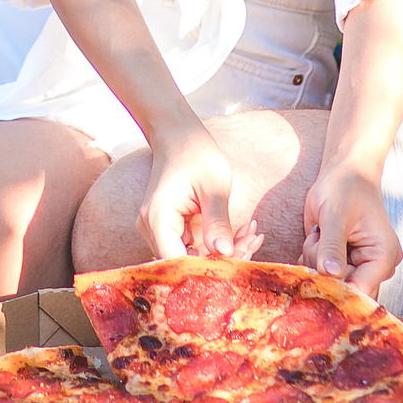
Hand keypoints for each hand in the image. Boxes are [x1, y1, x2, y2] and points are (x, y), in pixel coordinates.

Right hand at [140, 122, 260, 261]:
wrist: (178, 135)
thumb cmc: (196, 154)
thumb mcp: (214, 187)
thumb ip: (217, 222)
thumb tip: (225, 254)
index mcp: (158, 219)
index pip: (179, 263)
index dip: (209, 267)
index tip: (240, 255)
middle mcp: (150, 228)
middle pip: (184, 262)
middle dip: (221, 258)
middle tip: (253, 240)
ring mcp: (155, 229)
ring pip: (188, 256)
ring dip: (220, 251)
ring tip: (249, 234)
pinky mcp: (165, 228)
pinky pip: (188, 246)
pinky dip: (212, 243)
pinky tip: (238, 231)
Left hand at [299, 163, 400, 295]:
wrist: (344, 172)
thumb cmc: (345, 187)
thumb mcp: (336, 214)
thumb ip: (333, 245)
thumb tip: (330, 274)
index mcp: (382, 256)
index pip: (361, 290)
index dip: (336, 288)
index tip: (315, 274)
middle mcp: (375, 265)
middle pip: (345, 289)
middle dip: (323, 269)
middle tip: (319, 240)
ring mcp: (359, 263)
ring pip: (331, 281)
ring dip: (316, 260)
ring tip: (320, 233)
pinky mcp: (344, 260)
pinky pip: (324, 272)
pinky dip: (313, 258)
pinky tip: (317, 237)